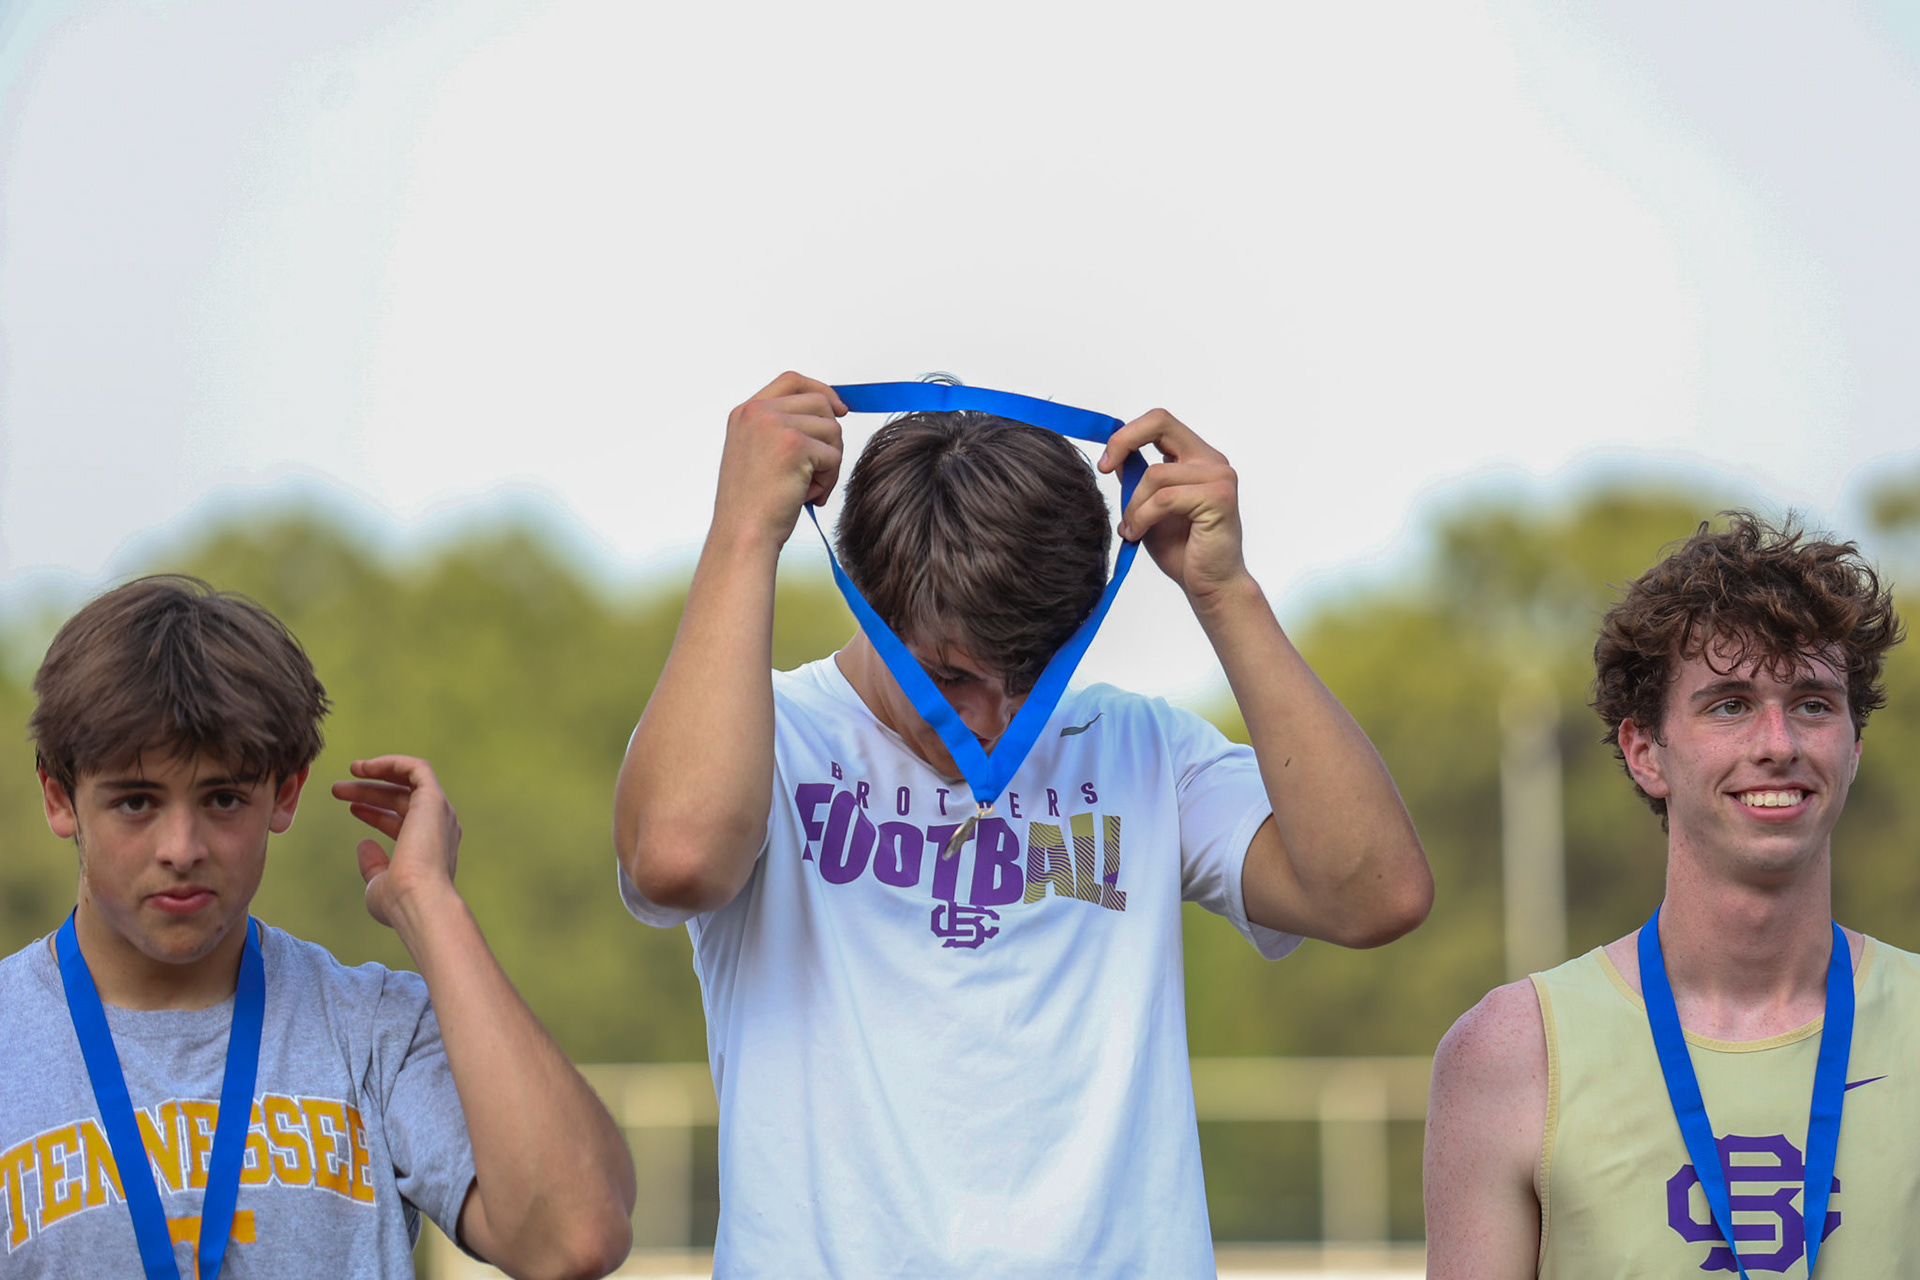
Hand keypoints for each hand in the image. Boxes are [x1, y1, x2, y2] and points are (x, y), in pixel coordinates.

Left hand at [330, 756, 462, 929]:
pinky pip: (416, 769)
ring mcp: (439, 813)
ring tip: (349, 771)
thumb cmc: (400, 902)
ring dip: (378, 775)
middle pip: (402, 800)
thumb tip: (364, 844)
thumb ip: (373, 864)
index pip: (403, 821)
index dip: (375, 813)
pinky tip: (364, 767)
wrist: (419, 901)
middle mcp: (440, 827)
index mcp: (430, 848)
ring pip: (408, 782)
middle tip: (338, 790)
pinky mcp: (434, 799)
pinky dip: (392, 763)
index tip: (351, 808)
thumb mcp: (378, 883)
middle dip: (369, 792)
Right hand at [711, 371, 847, 550]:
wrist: (743, 534)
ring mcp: (774, 425)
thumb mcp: (758, 454)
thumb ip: (782, 429)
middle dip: (829, 438)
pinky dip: (828, 480)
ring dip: (828, 463)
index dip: (821, 390)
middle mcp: (757, 412)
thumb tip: (831, 411)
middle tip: (818, 471)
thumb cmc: (753, 506)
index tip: (839, 408)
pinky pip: (834, 455)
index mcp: (745, 412)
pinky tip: (807, 496)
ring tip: (807, 488)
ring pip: (832, 430)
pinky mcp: (794, 444)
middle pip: (820, 403)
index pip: (792, 381)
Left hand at [1099, 409, 1249, 602]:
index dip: (1127, 434)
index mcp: (1197, 458)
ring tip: (1132, 529)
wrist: (1209, 585)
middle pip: (1160, 422)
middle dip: (1123, 441)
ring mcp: (1219, 477)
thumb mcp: (1148, 507)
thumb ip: (1138, 479)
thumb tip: (1116, 456)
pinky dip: (1143, 517)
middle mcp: (1212, 461)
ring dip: (1133, 505)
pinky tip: (1138, 534)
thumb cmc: (1183, 549)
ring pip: (1155, 474)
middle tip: (1105, 468)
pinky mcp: (1219, 498)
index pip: (1160, 422)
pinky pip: (1164, 498)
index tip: (1106, 462)